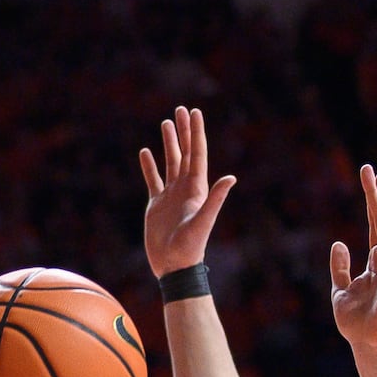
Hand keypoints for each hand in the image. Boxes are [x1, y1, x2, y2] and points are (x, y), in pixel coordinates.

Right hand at [140, 106, 236, 275]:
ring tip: (166, 123)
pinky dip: (149, 166)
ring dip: (169, 143)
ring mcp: (170, 196)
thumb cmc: (189, 247)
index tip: (194, 112)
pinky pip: (153, 180)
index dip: (196, 132)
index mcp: (196, 189)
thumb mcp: (203, 222)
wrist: (173, 267)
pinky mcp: (156, 205)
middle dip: (184, 131)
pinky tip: (146, 152)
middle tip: (181, 110)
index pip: (197, 154)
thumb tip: (231, 178)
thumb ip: (216, 199)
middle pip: (184, 153)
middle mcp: (185, 188)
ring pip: (170, 163)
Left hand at [331, 165, 376, 349]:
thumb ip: (340, 267)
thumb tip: (339, 242)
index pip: (373, 226)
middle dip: (376, 195)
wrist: (368, 342)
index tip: (366, 179)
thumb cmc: (355, 323)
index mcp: (375, 263)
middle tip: (371, 170)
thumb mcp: (341, 290)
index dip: (370, 203)